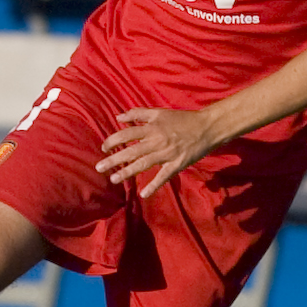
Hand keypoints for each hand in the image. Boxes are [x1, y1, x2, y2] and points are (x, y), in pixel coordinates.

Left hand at [97, 108, 222, 197]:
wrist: (207, 127)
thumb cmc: (182, 119)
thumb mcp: (159, 112)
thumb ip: (138, 113)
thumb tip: (119, 117)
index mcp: (152, 127)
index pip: (127, 134)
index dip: (113, 140)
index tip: (104, 148)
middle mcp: (157, 141)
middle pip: (131, 150)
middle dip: (114, 159)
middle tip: (99, 168)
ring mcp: (167, 154)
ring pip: (143, 164)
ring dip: (127, 172)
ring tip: (114, 179)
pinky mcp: (177, 164)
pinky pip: (164, 176)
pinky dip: (154, 185)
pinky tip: (143, 194)